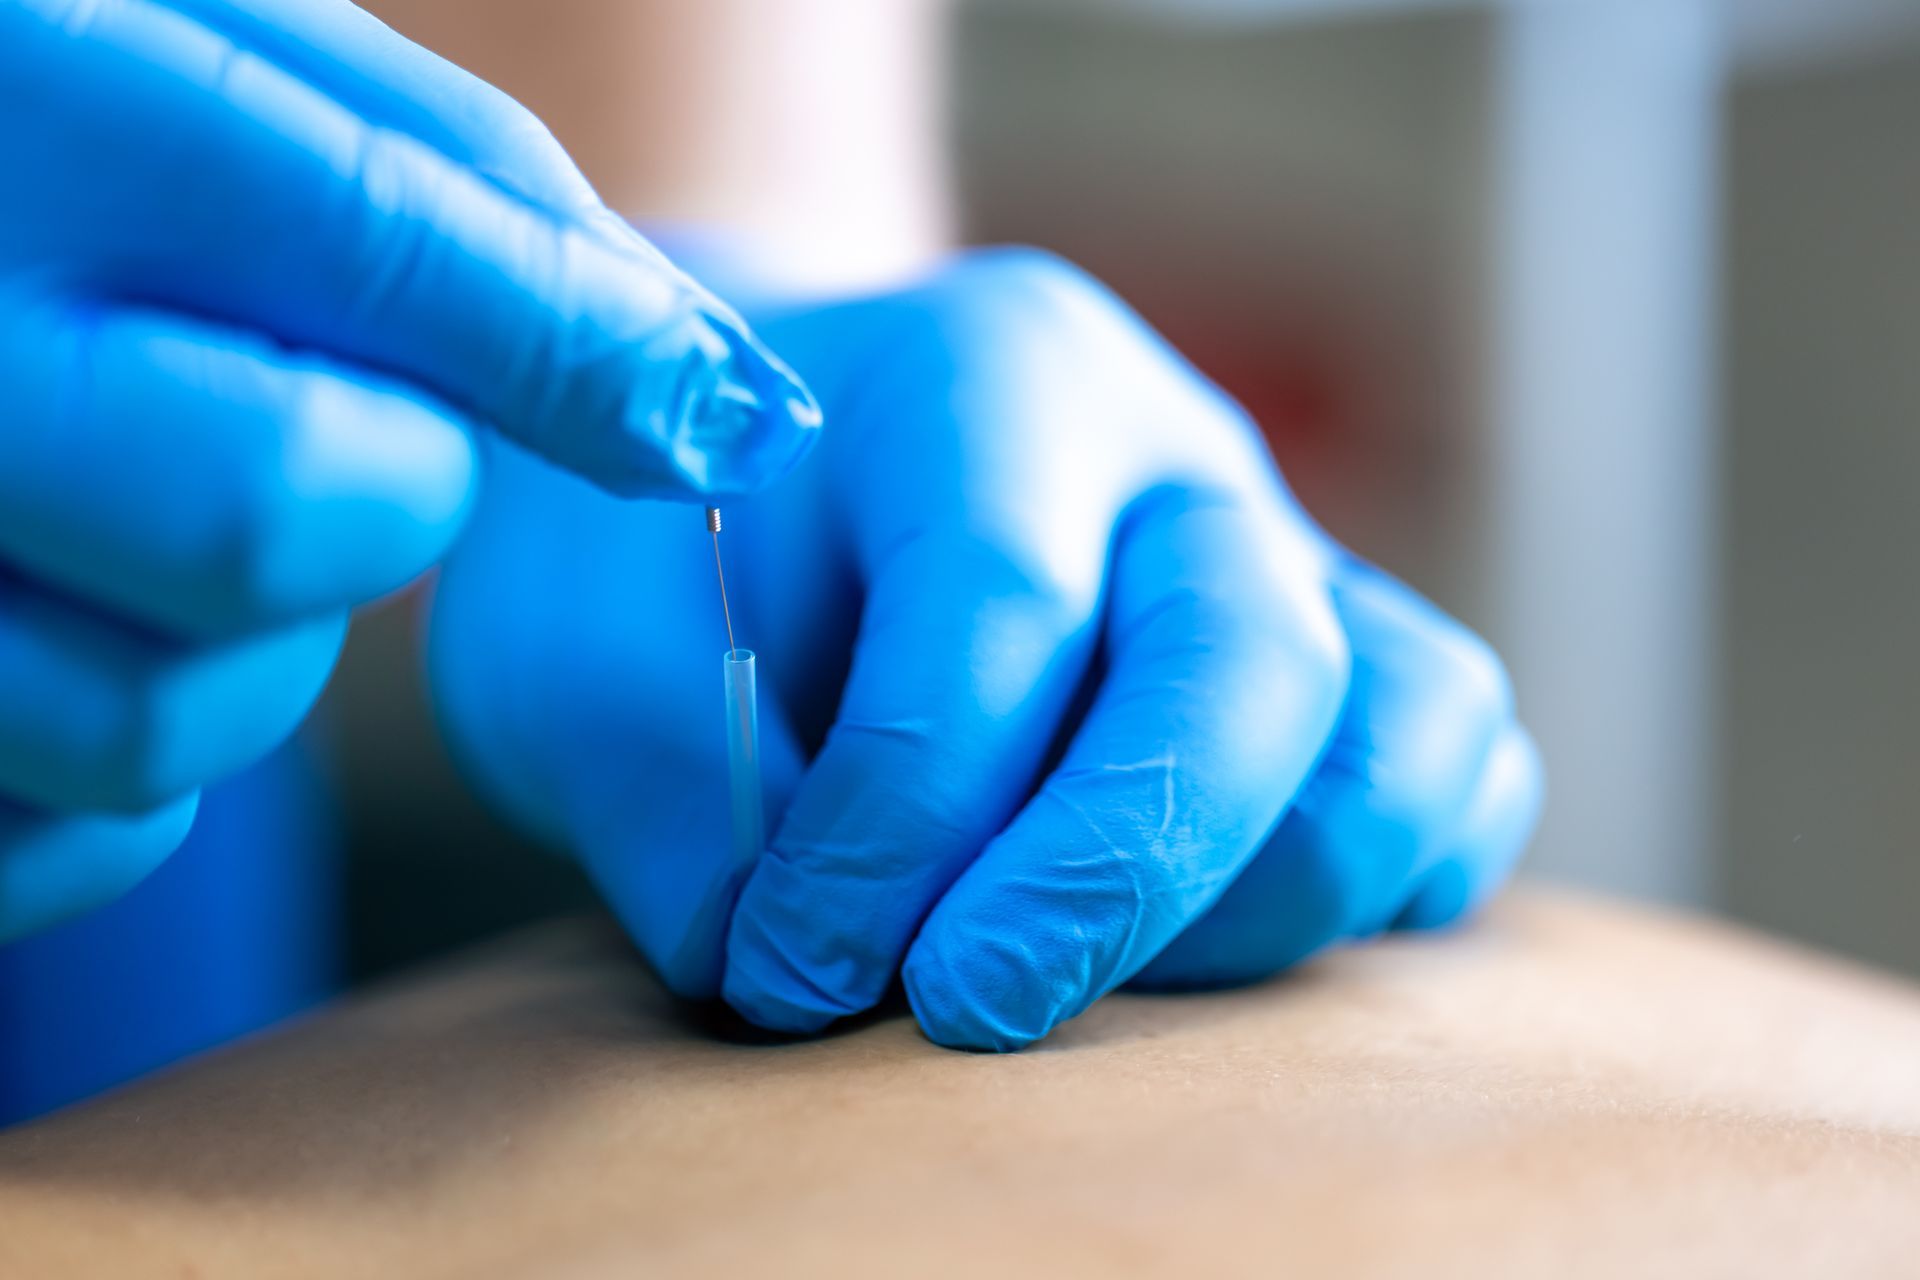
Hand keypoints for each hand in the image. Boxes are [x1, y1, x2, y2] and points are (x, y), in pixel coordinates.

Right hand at [0, 0, 817, 938]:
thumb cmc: (63, 121)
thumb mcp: (233, 61)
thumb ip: (470, 202)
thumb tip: (709, 398)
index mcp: (23, 108)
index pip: (375, 249)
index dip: (584, 351)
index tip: (696, 412)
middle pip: (264, 522)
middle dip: (384, 495)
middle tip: (340, 432)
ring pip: (162, 724)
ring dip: (252, 644)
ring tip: (163, 513)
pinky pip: (87, 842)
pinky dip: (142, 765)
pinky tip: (93, 623)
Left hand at [431, 249, 1539, 1049]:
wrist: (756, 476)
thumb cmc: (663, 549)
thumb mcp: (591, 642)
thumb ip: (671, 803)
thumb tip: (784, 979)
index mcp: (987, 376)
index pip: (996, 601)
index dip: (902, 818)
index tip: (789, 972)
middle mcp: (1168, 454)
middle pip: (1248, 660)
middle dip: (1112, 873)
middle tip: (961, 1013)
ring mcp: (1279, 552)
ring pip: (1406, 718)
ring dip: (1263, 897)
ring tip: (1092, 982)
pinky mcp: (1335, 657)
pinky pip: (1450, 764)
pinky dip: (1380, 876)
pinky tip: (1217, 944)